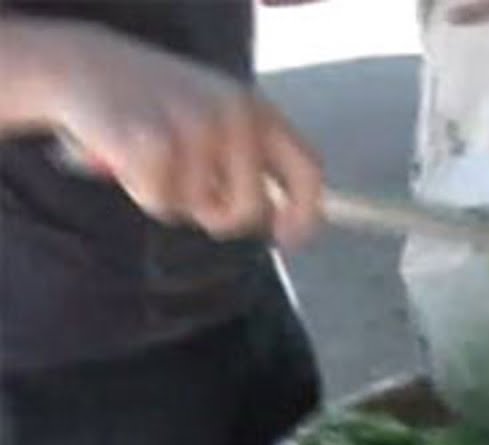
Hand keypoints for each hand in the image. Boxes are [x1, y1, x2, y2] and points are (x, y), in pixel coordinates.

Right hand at [42, 22, 322, 247]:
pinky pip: (160, 201)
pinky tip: (126, 157)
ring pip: (198, 210)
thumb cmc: (158, 106)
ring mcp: (195, 126)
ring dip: (171, 198)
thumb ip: (250, 161)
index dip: (306, 214)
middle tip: (190, 194)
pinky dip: (140, 191)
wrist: (86, 67)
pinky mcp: (153, 141)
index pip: (307, 171)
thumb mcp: (217, 119)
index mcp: (258, 109)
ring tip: (151, 157)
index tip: (290, 240)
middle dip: (220, 218)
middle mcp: (235, 115)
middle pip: (251, 208)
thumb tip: (276, 218)